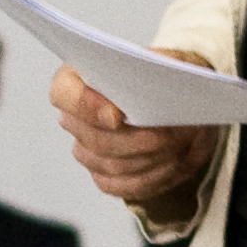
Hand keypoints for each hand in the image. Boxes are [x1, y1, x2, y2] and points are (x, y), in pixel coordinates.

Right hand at [51, 60, 220, 217]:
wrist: (178, 104)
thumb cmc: (168, 75)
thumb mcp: (170, 61)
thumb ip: (159, 68)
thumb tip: (162, 87)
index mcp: (76, 78)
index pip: (64, 94)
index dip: (87, 107)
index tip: (118, 116)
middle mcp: (74, 118)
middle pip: (95, 138)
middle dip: (136, 140)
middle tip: (170, 135)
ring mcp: (86, 150)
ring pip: (112, 165)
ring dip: (151, 159)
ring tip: (181, 147)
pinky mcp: (104, 176)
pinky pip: (122, 186)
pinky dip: (152, 177)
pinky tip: (175, 164)